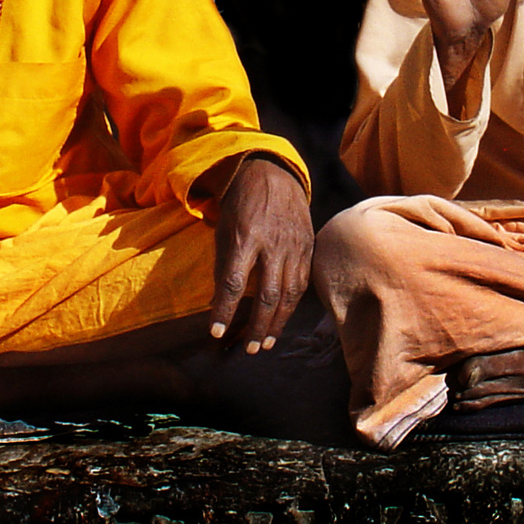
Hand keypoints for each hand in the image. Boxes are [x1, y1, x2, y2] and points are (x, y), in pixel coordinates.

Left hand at [208, 156, 311, 353]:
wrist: (272, 174)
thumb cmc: (240, 205)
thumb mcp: (224, 230)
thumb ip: (224, 265)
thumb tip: (219, 302)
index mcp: (245, 237)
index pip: (234, 282)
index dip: (224, 310)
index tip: (215, 333)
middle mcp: (273, 244)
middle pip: (267, 295)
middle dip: (257, 326)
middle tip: (249, 349)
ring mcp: (294, 246)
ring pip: (289, 293)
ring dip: (277, 323)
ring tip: (265, 342)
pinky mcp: (308, 247)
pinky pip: (302, 282)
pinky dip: (292, 305)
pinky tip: (282, 319)